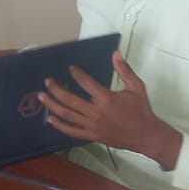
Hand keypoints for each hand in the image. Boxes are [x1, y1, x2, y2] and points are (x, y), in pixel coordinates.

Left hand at [39, 51, 182, 170]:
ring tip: (42, 96)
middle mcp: (96, 112)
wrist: (146, 135)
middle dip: (56, 89)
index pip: (86, 83)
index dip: (77, 74)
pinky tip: (50, 118)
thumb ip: (124, 70)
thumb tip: (115, 53)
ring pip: (67, 115)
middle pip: (70, 100)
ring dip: (53, 105)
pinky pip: (72, 131)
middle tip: (47, 81)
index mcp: (106, 99)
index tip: (71, 68)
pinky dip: (59, 125)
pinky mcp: (92, 135)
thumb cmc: (141, 109)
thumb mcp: (136, 87)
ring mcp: (92, 125)